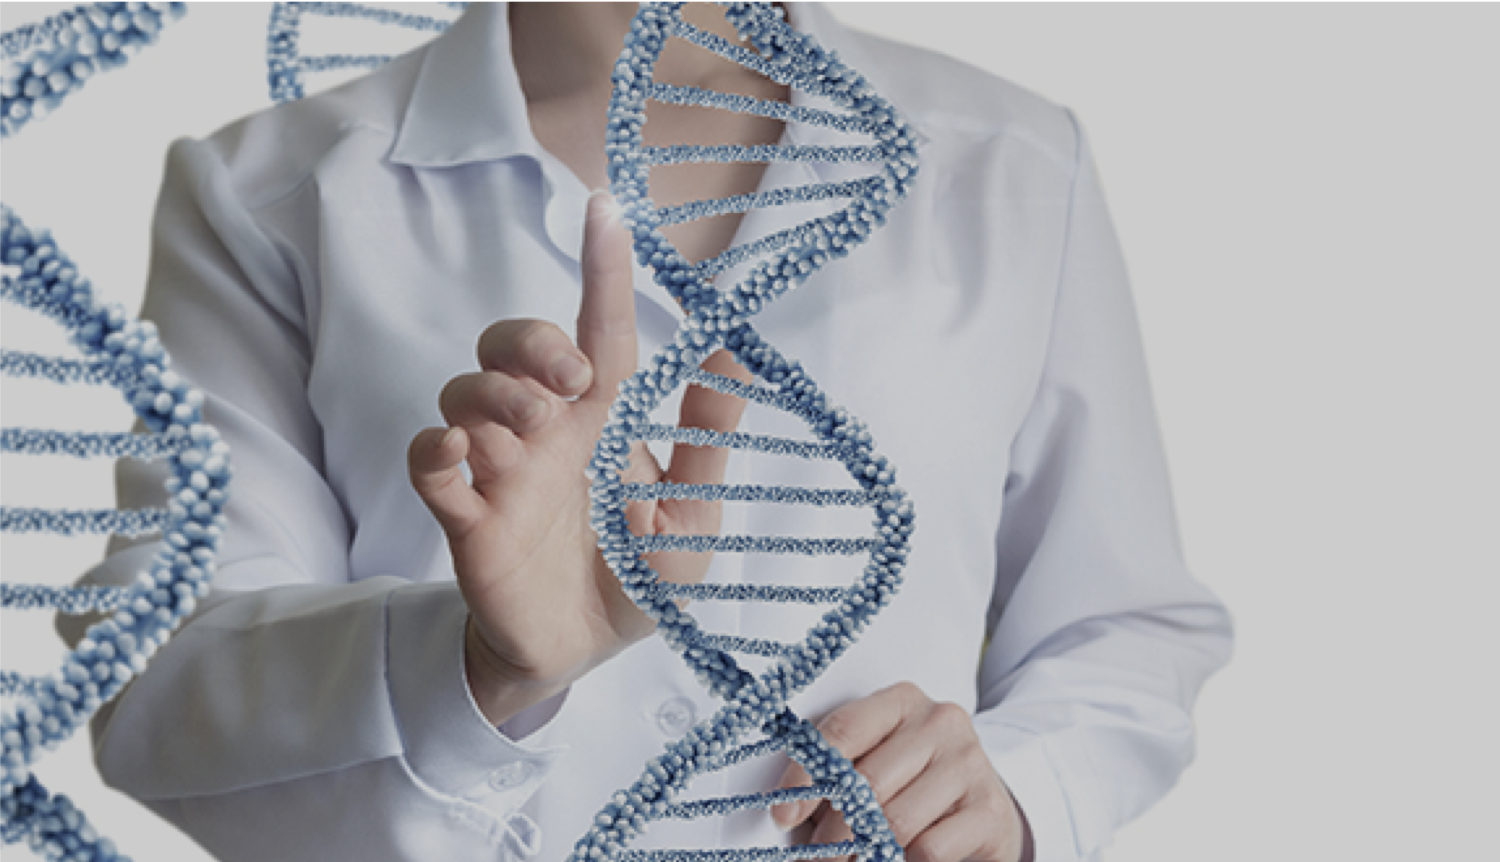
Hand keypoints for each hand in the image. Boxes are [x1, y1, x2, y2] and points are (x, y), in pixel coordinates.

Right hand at [407, 191, 747, 724]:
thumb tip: (737, 355)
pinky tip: (461, 456)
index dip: (601, 270)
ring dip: (495, 397)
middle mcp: (544, 434)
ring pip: (463, 394)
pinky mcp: (466, 518)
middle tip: (572, 383)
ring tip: (535, 434)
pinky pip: (427, 463)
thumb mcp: (693, 512)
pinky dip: (435, 450)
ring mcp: (498, 472)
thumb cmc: (637, 579)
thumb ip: (707, 437)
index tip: (605, 211)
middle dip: (529, 343)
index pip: (598, 329)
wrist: (585, 653)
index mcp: (601, 422)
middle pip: (509, 345)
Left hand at [772, 682, 1032, 861]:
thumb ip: (841, 772)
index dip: (806, 775)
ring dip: (863, 854)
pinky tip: (897, 861)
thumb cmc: (914, 785)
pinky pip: (928, 848)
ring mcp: (970, 762)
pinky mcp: (989, 808)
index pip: (843, 731)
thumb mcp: (878, 762)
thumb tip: (788, 809)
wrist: (982, 812)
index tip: (783, 813)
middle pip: (867, 781)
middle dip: (832, 830)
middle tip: (816, 857)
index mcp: (902, 701)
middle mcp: (940, 721)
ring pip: (895, 819)